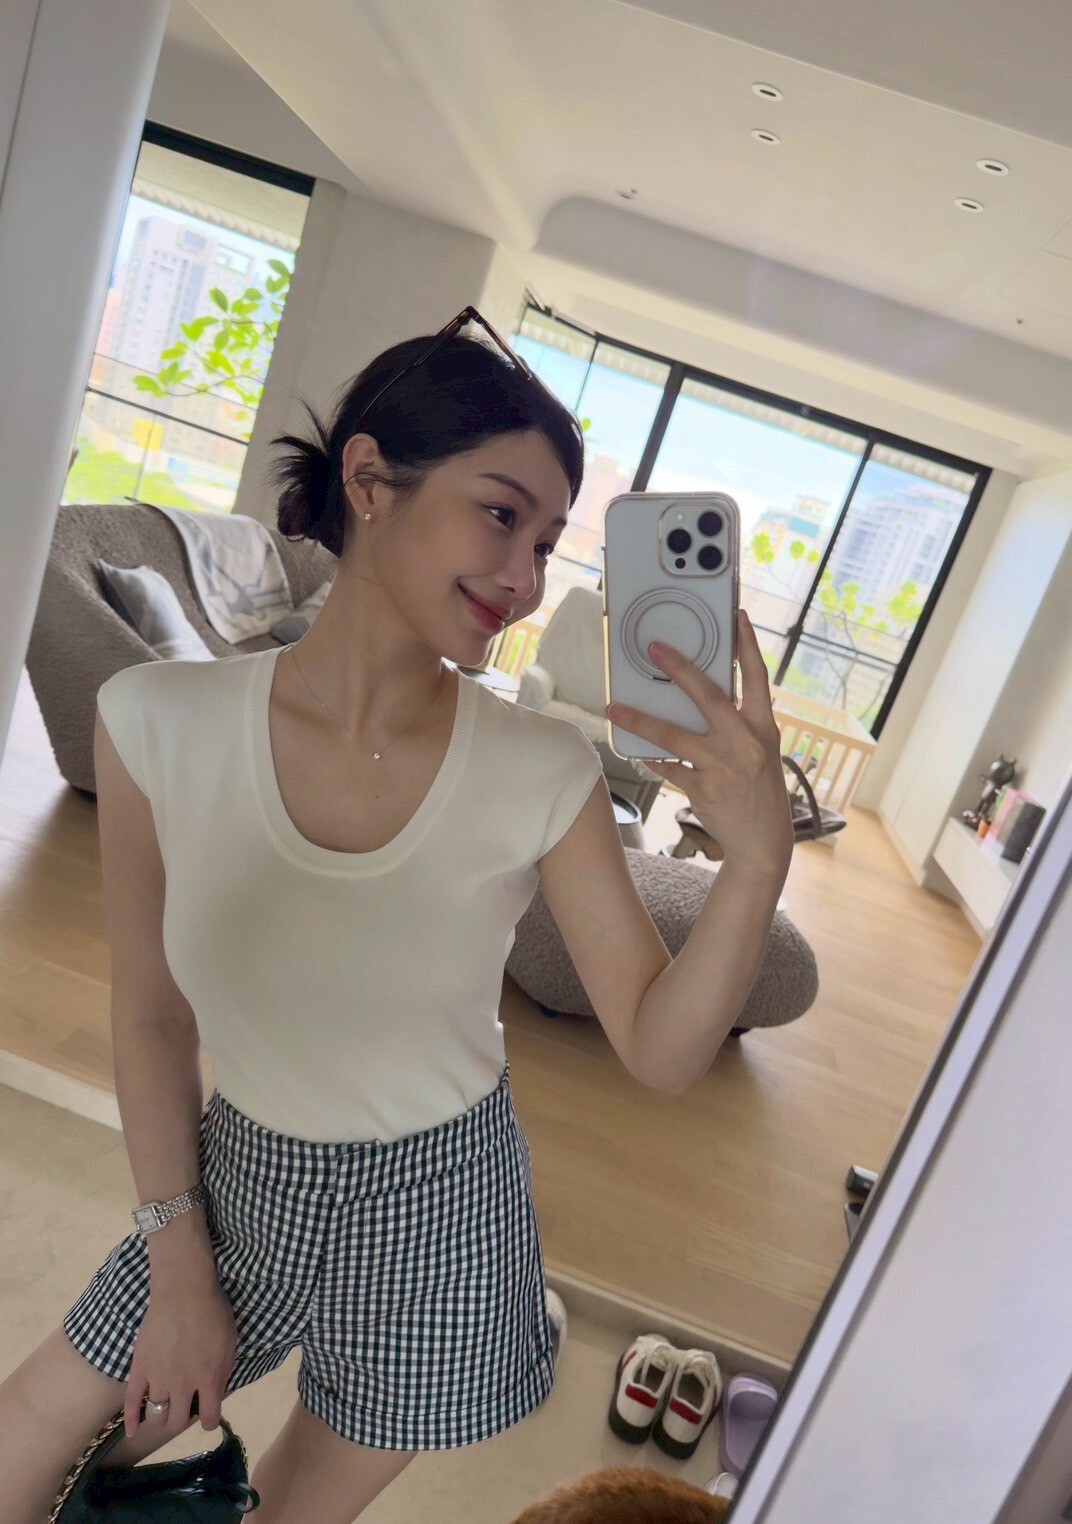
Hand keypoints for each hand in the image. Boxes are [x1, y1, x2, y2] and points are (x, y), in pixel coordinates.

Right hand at [123, 1278, 236, 1437]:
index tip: (207, 1414)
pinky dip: (131, 1420)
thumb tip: (215, 1394)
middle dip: (182, 1419)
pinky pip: (131, 1402)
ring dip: (162, 1416)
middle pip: (178, 1421)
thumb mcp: (230, 1344)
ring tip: (165, 1407)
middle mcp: (183, 1386)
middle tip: (185, 1406)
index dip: (209, 1420)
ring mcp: (159, 1379)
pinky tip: (132, 1430)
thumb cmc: (214, 1312)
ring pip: (157, 1415)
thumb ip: (222, 1373)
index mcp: (209, 1380)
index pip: (209, 1418)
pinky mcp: (139, 1369)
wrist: (185, 1291)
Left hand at [605, 609, 792, 879]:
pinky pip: (668, 767)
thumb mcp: (760, 751)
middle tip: (654, 648)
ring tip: (614, 708)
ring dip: (640, 720)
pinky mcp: (703, 788)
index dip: (748, 646)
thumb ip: (738, 724)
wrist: (763, 843)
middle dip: (680, 669)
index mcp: (764, 728)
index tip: (737, 617)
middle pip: (709, 696)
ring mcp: (723, 766)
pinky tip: (636, 751)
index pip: (758, 678)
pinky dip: (651, 759)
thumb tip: (700, 696)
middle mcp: (745, 742)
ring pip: (674, 735)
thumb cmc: (759, 791)